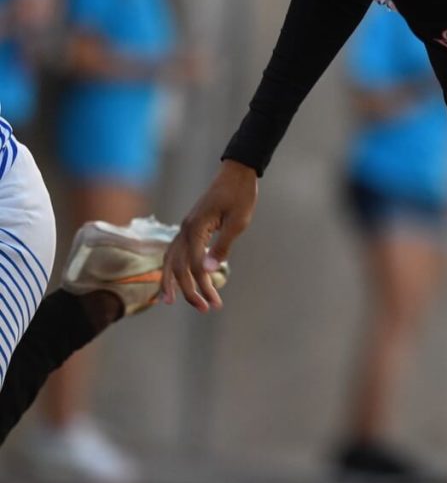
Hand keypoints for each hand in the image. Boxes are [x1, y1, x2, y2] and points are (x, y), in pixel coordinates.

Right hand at [161, 160, 257, 311]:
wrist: (237, 172)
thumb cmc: (241, 195)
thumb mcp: (238, 221)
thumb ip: (222, 245)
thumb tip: (209, 269)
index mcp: (196, 228)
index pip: (195, 265)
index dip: (203, 286)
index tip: (215, 302)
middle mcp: (185, 228)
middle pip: (177, 266)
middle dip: (188, 291)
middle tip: (204, 309)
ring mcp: (185, 227)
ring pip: (171, 260)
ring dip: (174, 282)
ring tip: (174, 302)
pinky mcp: (190, 227)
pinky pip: (175, 251)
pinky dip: (173, 268)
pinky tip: (176, 280)